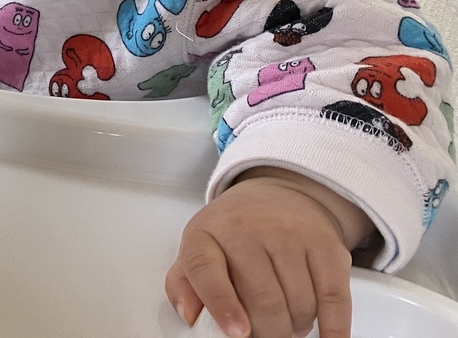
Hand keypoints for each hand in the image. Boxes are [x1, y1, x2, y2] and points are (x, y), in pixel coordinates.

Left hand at [166, 168, 373, 337]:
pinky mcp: (326, 245)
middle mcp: (247, 227)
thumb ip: (183, 286)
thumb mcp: (198, 250)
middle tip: (264, 335)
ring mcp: (289, 233)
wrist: (276, 194)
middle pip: (263, 303)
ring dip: (295, 329)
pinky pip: (335, 299)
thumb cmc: (232, 233)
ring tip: (285, 321)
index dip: (221, 304)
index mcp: (207, 233)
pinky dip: (334, 330)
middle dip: (267, 334)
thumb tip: (190, 315)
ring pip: (299, 306)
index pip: (206, 269)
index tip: (237, 332)